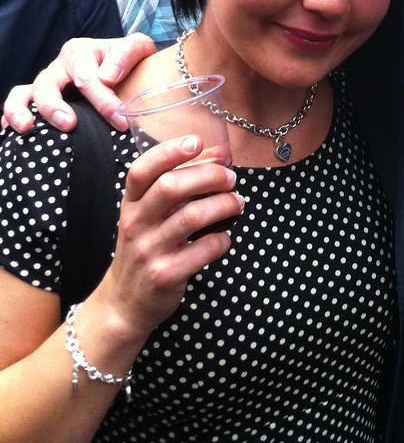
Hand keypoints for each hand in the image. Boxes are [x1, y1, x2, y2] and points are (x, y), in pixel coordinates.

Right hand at [2, 34, 156, 133]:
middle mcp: (58, 67)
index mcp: (80, 51)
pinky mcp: (38, 99)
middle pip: (47, 85)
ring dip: (21, 111)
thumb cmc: (130, 61)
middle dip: (55, 106)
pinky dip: (11, 118)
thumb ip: (127, 54)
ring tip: (27, 129)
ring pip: (23, 93)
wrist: (128, 69)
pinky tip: (13, 134)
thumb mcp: (138, 48)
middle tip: (69, 125)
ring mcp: (46, 83)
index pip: (86, 77)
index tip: (121, 122)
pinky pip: (17, 105)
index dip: (103, 101)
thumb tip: (107, 78)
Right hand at [102, 135, 242, 336]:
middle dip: (209, 176)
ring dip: (224, 205)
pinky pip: (204, 250)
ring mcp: (149, 251)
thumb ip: (179, 183)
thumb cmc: (145, 247)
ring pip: (192, 216)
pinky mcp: (165, 275)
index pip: (142, 170)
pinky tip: (224, 237)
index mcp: (130, 204)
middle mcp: (135, 224)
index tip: (196, 141)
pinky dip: (222, 239)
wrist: (125, 302)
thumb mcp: (149, 214)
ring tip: (237, 203)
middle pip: (171, 187)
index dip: (169, 152)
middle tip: (231, 178)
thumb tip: (218, 154)